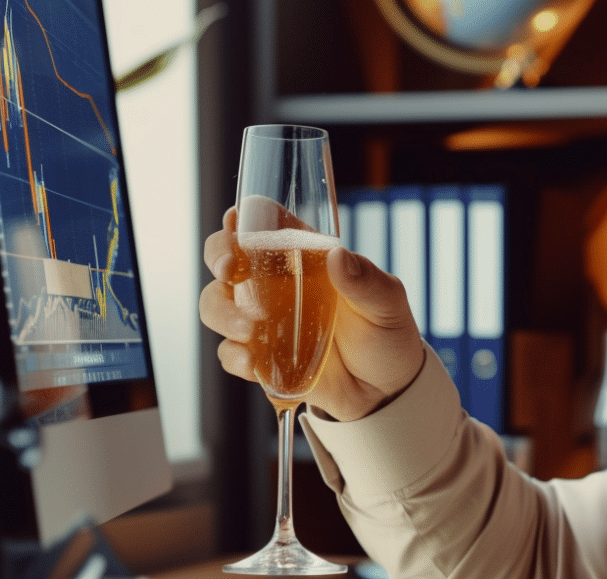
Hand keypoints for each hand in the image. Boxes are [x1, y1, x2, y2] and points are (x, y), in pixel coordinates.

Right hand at [200, 207, 425, 421]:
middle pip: (228, 258)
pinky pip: (231, 353)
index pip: (267, 226)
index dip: (245, 217)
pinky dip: (233, 355)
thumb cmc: (388, 334)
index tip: (237, 219)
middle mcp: (277, 285)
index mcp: (306, 259)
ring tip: (247, 328)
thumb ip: (366, 281)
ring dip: (222, 312)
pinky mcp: (262, 357)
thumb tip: (338, 256)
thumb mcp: (388, 303)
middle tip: (228, 268)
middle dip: (218, 256)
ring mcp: (265, 321)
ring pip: (218, 304)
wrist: (387, 390)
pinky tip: (250, 362)